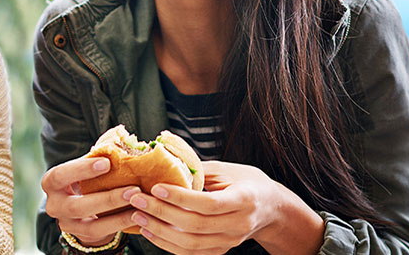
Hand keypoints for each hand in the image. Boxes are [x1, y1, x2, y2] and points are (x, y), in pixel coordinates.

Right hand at [42, 157, 140, 246]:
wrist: (82, 207)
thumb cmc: (86, 178)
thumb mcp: (87, 166)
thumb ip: (98, 154)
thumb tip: (121, 137)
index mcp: (52, 182)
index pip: (61, 175)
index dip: (82, 170)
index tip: (107, 163)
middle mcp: (54, 205)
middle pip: (76, 206)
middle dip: (107, 199)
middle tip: (133, 189)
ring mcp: (66, 223)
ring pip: (90, 224)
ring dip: (117, 214)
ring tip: (138, 203)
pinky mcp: (80, 235)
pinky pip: (101, 232)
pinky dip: (120, 223)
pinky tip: (136, 215)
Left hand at [128, 160, 322, 254]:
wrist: (271, 209)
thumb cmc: (248, 182)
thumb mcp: (229, 170)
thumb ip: (199, 170)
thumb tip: (165, 162)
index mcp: (244, 200)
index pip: (208, 203)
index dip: (180, 198)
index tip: (156, 187)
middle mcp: (239, 225)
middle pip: (196, 226)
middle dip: (162, 213)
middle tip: (137, 201)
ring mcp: (230, 242)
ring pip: (191, 245)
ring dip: (160, 232)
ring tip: (138, 218)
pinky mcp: (221, 251)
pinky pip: (191, 254)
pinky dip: (168, 245)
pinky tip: (151, 232)